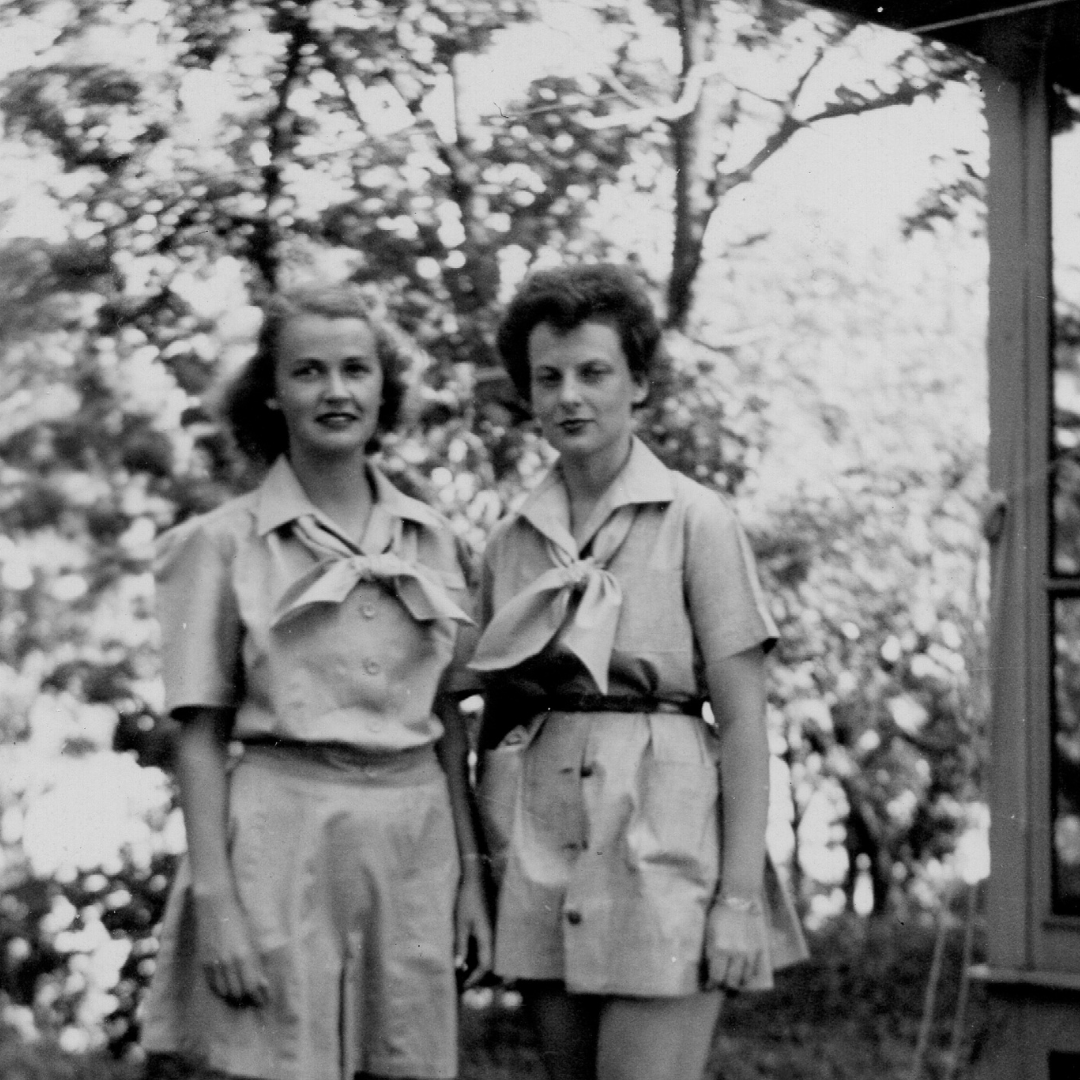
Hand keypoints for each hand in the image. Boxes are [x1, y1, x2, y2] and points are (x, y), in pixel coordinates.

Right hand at [192, 888, 268, 1006]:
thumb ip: (256, 961)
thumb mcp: (252, 939)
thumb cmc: (239, 918)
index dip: (259, 997)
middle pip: (238, 992)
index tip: (264, 1001)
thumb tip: (262, 982)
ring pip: (225, 991)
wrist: (216, 905)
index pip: (251, 986)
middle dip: (247, 998)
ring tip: (242, 995)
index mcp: (243, 956)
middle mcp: (228, 963)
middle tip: (254, 999)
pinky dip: (221, 990)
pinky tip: (228, 988)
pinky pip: (213, 984)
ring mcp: (214, 963)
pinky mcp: (204, 961)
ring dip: (234, 995)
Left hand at [455, 860, 493, 989]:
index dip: (474, 979)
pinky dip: (480, 955)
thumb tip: (459, 967)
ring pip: (490, 956)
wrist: (477, 878)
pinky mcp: (492, 927)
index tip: (463, 987)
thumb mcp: (461, 923)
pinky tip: (469, 955)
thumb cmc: (467, 900)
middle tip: (465, 983)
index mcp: (488, 938)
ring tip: (465, 972)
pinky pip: (488, 947)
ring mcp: (495, 932)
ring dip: (479, 966)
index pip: (485, 966)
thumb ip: (461, 945)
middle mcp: (495, 937)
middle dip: (479, 976)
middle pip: (491, 964)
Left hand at [704, 895, 766, 991]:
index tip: (709, 987)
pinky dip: (748, 975)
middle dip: (725, 986)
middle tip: (720, 985)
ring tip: (731, 980)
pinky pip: (754, 970)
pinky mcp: (759, 950)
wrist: (739, 900)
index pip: (717, 977)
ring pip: (745, 979)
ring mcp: (750, 953)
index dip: (712, 985)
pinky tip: (742, 972)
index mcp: (721, 949)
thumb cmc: (719, 916)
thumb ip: (710, 953)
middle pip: (732, 983)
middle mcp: (736, 954)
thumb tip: (710, 971)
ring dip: (737, 982)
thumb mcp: (709, 933)